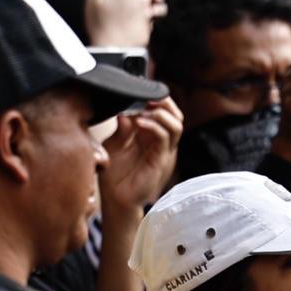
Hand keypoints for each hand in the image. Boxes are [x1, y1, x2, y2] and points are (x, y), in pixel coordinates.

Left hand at [99, 98, 183, 213]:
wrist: (116, 201)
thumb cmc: (115, 175)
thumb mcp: (114, 145)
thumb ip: (121, 129)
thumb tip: (124, 110)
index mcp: (152, 136)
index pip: (164, 111)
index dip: (156, 98)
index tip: (141, 89)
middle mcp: (161, 142)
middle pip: (175, 115)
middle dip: (163, 102)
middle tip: (147, 94)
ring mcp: (164, 152)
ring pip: (176, 124)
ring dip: (161, 113)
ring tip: (145, 109)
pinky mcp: (161, 161)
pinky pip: (164, 139)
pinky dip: (154, 126)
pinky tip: (141, 122)